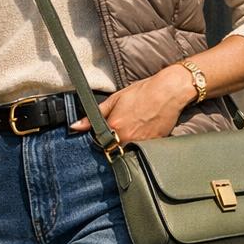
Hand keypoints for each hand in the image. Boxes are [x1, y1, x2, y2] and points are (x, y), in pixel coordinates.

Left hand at [69, 66, 192, 143]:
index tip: (106, 134)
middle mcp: (127, 138)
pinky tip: (145, 131)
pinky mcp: (155, 145)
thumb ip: (94, 115)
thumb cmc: (143, 92)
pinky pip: (143, 151)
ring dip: (128, 145)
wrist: (168, 91)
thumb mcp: (115, 99)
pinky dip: (142, 144)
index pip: (100, 143)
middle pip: (114, 150)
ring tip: (136, 128)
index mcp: (114, 127)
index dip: (102, 139)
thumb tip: (75, 126)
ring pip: (128, 152)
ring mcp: (142, 143)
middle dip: (115, 144)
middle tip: (124, 128)